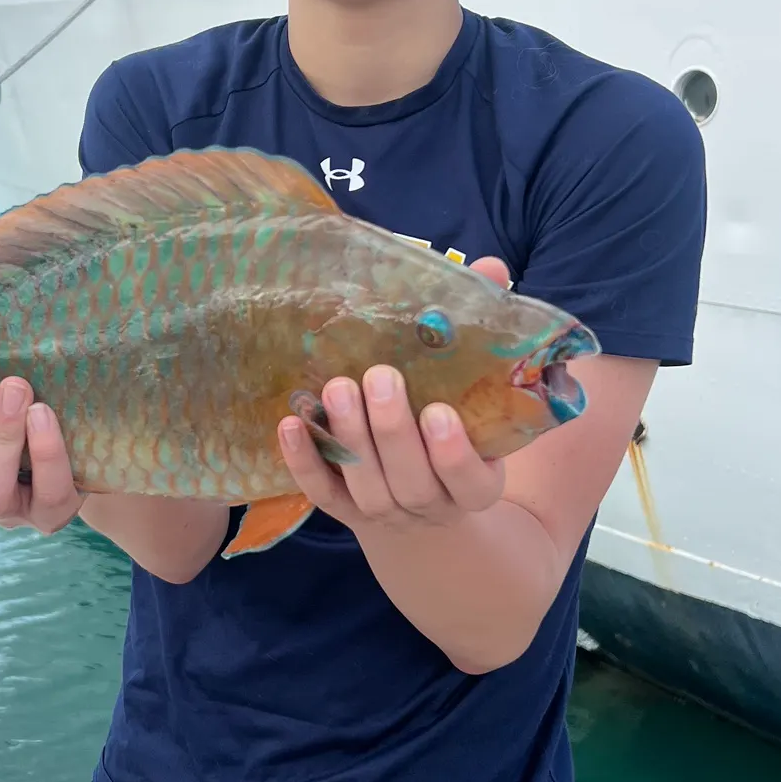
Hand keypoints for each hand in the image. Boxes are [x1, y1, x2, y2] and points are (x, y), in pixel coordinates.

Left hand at [278, 256, 510, 536]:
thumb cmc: (451, 424)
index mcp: (475, 483)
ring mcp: (384, 512)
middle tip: (379, 376)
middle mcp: (430, 505)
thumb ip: (483, 334)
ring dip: (349, 438)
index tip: (438, 411)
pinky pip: (322, 494)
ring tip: (337, 387)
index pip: (470, 482)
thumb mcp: (474, 391)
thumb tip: (491, 269)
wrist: (420, 504)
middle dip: (392, 431)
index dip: (454, 454)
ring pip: (368, 488)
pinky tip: (289, 424)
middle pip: (412, 482)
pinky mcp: (343, 510)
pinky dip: (304, 462)